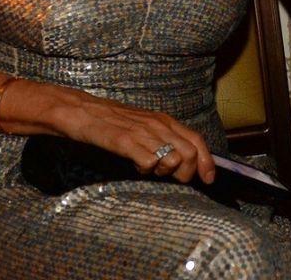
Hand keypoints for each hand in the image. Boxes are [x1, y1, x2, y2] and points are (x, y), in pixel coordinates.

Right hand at [55, 90, 216, 184]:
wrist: (82, 111)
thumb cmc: (114, 121)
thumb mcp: (145, 126)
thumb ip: (164, 138)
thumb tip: (185, 159)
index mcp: (165, 120)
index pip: (197, 140)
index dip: (206, 162)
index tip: (208, 179)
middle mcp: (157, 124)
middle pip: (189, 154)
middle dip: (186, 173)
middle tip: (172, 178)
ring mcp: (141, 133)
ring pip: (172, 159)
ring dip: (165, 172)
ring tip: (151, 170)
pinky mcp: (124, 142)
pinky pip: (148, 162)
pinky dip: (146, 170)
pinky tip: (136, 167)